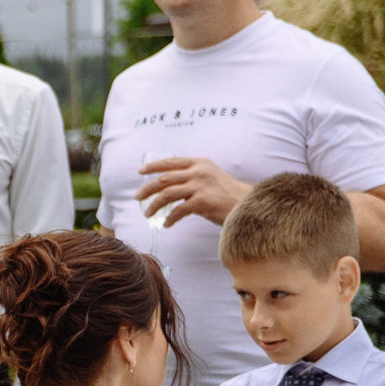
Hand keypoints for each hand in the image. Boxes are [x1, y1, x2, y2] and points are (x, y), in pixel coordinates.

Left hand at [135, 156, 250, 228]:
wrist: (247, 203)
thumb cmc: (226, 193)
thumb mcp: (209, 176)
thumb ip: (192, 177)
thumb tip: (168, 185)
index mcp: (199, 163)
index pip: (170, 162)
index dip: (153, 166)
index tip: (140, 171)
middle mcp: (198, 172)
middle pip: (163, 179)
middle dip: (147, 189)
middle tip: (137, 197)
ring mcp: (200, 186)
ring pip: (166, 194)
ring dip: (153, 205)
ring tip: (147, 214)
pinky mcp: (202, 202)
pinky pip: (177, 211)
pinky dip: (169, 219)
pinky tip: (166, 224)